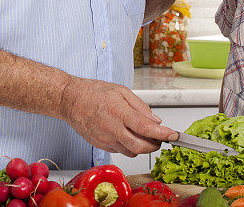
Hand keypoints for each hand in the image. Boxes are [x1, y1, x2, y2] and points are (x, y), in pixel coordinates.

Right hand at [60, 76, 176, 156]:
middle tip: (161, 138)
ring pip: (131, 152)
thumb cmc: (94, 92)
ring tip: (145, 135)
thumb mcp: (121, 91)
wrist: (71, 100)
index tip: (173, 135)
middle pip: (140, 147)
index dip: (163, 134)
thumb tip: (156, 120)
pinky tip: (129, 135)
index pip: (146, 128)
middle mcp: (112, 129)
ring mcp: (106, 139)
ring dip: (143, 147)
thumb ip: (141, 107)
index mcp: (119, 112)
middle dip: (155, 145)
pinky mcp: (101, 145)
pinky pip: (121, 151)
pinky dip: (130, 146)